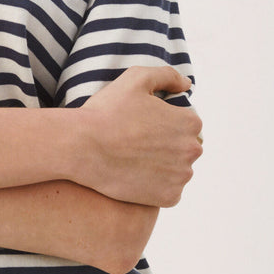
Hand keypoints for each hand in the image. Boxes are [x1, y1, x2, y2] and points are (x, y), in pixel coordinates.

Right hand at [77, 65, 202, 206]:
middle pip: (183, 148)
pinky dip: (155, 187)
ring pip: (177, 171)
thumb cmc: (106, 111)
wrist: (81, 148)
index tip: (141, 126)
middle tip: (135, 144)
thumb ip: (167, 76)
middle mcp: (192, 150)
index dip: (162, 123)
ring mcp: (181, 176)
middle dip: (165, 146)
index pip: (185, 123)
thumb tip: (187, 85)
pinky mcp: (169, 198)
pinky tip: (134, 177)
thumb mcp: (136, 78)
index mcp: (190, 122)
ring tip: (133, 161)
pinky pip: (168, 192)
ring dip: (162, 167)